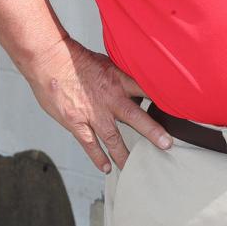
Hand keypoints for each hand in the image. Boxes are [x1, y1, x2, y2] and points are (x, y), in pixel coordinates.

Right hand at [27, 37, 171, 171]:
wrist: (49, 61)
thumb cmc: (74, 58)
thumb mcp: (105, 61)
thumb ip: (119, 74)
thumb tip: (133, 79)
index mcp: (118, 80)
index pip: (147, 90)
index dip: (163, 99)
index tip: (178, 108)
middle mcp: (109, 98)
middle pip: (137, 118)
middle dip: (153, 132)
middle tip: (167, 144)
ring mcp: (93, 113)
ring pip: (114, 138)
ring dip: (125, 154)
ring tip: (135, 166)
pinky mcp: (76, 123)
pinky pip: (90, 144)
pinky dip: (97, 157)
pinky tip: (105, 167)